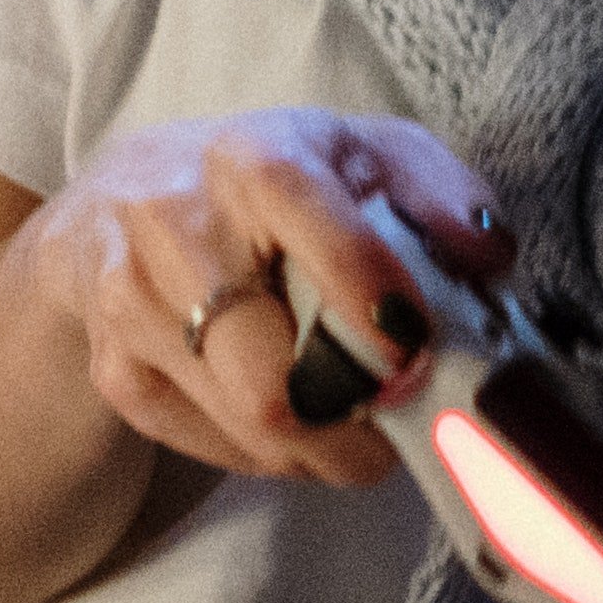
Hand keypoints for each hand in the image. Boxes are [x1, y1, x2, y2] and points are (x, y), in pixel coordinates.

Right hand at [41, 106, 507, 492]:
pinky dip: (270, 448)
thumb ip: (440, 191)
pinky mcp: (116, 370)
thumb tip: (486, 254)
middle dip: (357, 418)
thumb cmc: (265, 181)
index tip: (414, 348)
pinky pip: (219, 448)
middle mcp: (179, 226)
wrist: (119, 198)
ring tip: (347, 411)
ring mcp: (135, 305)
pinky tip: (281, 402)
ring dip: (325, 444)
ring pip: (254, 429)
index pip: (317, 236)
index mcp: (256, 162)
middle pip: (276, 383)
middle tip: (394, 409)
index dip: (373, 305)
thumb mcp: (361, 153)